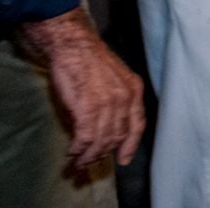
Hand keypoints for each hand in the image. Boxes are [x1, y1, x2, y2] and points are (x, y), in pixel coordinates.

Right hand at [15, 10, 144, 168]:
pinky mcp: (87, 108)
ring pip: (101, 140)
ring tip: (78, 162)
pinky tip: (72, 152)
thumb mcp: (116, 78)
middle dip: (103, 153)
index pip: (137, 125)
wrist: (74, 45)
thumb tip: (110, 127)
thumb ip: (118, 101)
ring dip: (88, 155)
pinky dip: (78, 148)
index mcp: (134, 89)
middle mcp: (125, 98)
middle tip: (90, 163)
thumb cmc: (91, 61)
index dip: (130, 145)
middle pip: (117, 136)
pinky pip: (85, 137)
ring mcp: (107, 103)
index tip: (123, 159)